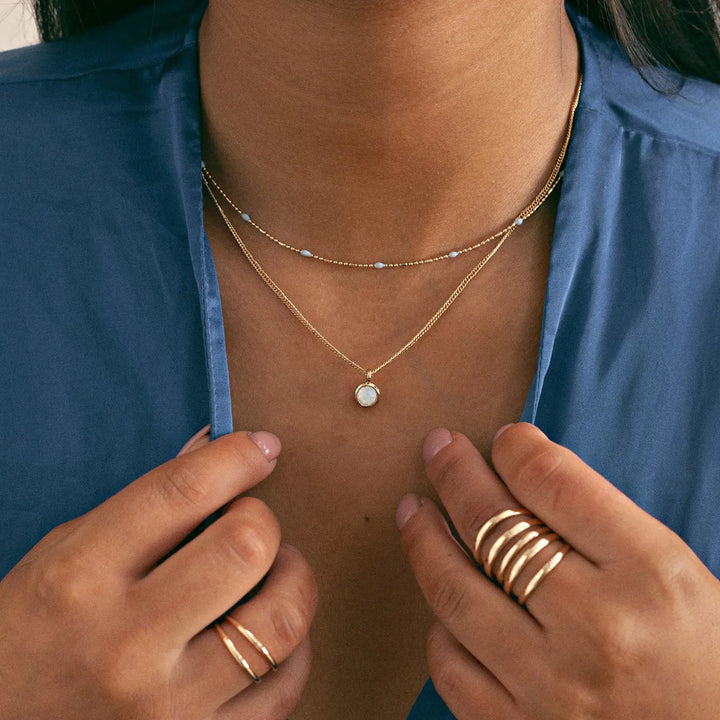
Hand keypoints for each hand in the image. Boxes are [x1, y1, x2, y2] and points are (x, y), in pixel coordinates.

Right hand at [0, 428, 317, 719]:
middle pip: (244, 547)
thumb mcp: (67, 553)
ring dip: (293, 579)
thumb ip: (146, 502)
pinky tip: (268, 629)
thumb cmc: (37, 630)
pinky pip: (285, 688)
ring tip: (274, 572)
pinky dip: (293, 648)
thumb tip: (219, 443)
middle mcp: (124, 644)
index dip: (238, 456)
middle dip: (262, 519)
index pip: (182, 492)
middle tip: (251, 522)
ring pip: (281, 621)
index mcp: (81, 578)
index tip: (262, 447)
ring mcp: (166, 708)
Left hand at [398, 423, 719, 719]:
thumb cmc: (709, 667)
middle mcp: (595, 627)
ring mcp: (550, 686)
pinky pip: (451, 668)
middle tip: (438, 449)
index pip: (552, 481)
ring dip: (422, 539)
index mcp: (650, 575)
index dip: (515, 447)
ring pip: (454, 592)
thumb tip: (526, 475)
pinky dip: (439, 626)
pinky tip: (442, 602)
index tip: (504, 440)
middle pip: (492, 525)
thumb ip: (607, 528)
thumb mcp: (681, 578)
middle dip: (454, 473)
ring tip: (413, 509)